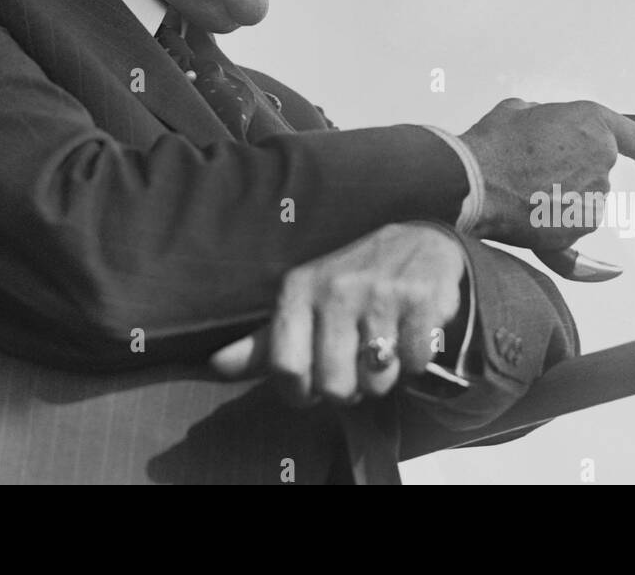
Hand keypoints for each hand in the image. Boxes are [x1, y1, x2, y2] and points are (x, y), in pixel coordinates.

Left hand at [209, 223, 465, 405]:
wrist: (418, 242)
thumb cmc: (349, 285)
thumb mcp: (301, 305)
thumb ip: (261, 342)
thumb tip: (214, 366)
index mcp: (298, 289)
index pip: (286, 368)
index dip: (300, 392)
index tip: (312, 386)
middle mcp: (336, 287)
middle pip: (333, 384)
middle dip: (347, 390)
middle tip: (355, 366)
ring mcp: (379, 292)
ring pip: (376, 380)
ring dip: (384, 377)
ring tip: (383, 348)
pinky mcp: (420, 298)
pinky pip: (414, 364)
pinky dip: (416, 362)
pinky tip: (410, 335)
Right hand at [460, 98, 634, 253]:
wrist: (473, 183)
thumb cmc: (493, 143)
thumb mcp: (520, 110)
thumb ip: (547, 117)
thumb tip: (545, 128)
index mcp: (592, 123)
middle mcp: (601, 160)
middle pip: (597, 169)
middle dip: (572, 169)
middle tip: (533, 165)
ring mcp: (593, 197)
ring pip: (584, 197)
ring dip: (562, 195)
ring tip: (522, 188)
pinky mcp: (578, 227)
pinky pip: (573, 223)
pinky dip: (555, 219)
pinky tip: (527, 212)